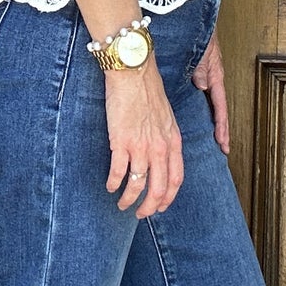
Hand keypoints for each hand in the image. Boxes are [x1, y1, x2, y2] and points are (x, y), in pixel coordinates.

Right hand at [104, 59, 183, 216]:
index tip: (159, 206)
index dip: (168, 198)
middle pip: (159, 189)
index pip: (176, 179)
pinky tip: (109, 186)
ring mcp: (141, 146)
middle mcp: (160, 148)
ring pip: (137, 185)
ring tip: (121, 204)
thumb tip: (161, 155)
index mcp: (173, 141)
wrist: (133, 72)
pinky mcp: (121, 142)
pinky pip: (118, 172)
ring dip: (129, 199)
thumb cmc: (148, 89)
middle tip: (140, 214)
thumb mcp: (166, 116)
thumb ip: (165, 138)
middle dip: (149, 207)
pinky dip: (113, 183)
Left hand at [192, 29, 229, 153]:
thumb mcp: (203, 52)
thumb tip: (203, 86)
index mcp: (216, 75)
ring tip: (216, 138)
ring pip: (213, 103)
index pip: (221, 106)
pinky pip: (207, 94)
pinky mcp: (201, 72)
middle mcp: (213, 78)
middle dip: (222, 128)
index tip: (223, 143)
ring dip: (215, 119)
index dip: (222, 125)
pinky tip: (202, 114)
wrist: (195, 18)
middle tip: (223, 147)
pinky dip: (207, 107)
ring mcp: (208, 76)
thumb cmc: (201, 32)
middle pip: (220, 108)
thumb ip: (203, 68)